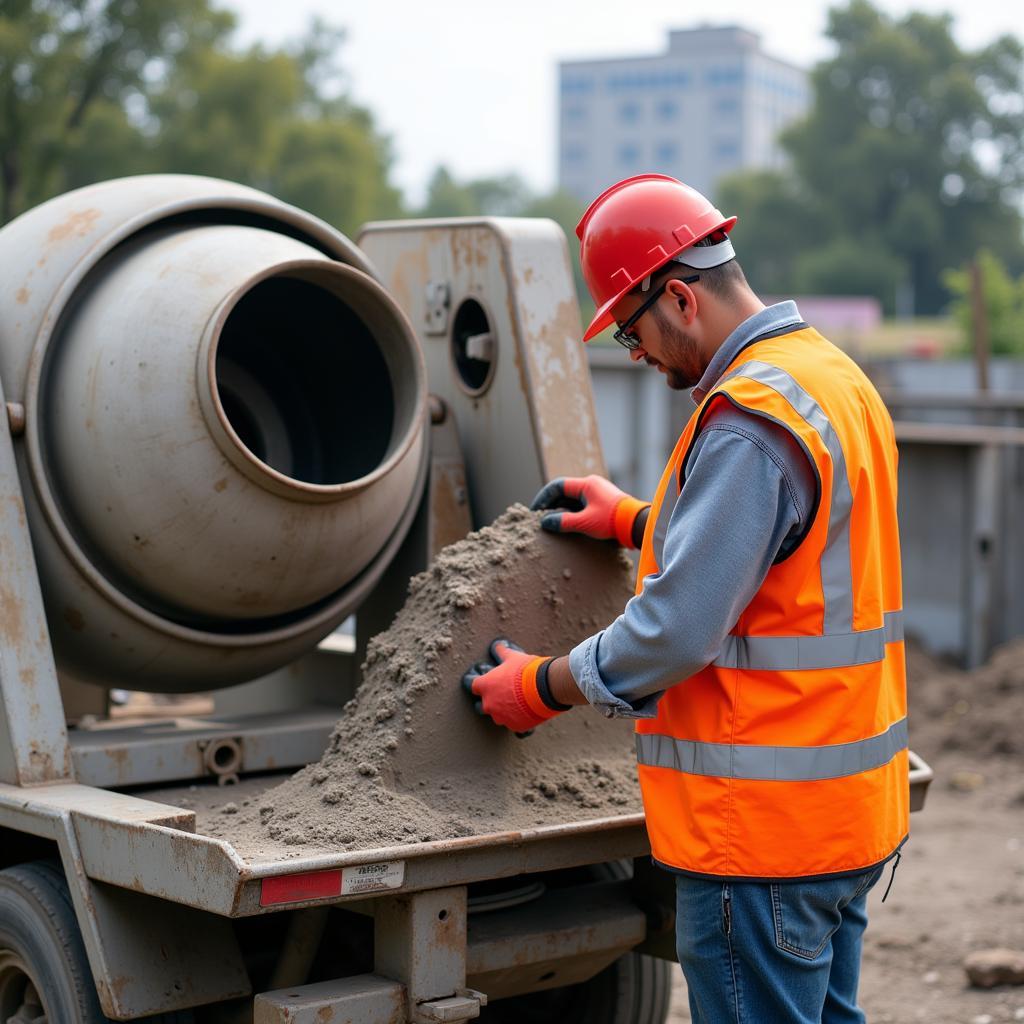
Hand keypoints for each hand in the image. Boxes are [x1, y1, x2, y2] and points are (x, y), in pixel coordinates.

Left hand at [462, 640, 566, 732]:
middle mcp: (489, 704)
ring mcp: (502, 717)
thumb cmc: (527, 670)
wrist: (546, 688)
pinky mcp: (515, 726)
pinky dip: (519, 719)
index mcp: (485, 686)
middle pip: (481, 705)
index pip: (472, 685)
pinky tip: (527, 712)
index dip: (478, 681)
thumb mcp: (513, 656)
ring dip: (504, 711)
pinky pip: (514, 724)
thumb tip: (498, 645)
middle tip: (501, 692)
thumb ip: (502, 652)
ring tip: (517, 703)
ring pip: (498, 716)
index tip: (483, 679)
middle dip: (489, 700)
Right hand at [531, 475, 649, 547]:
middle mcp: (592, 484)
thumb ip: (563, 522)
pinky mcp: (604, 502)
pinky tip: (569, 524)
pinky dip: (573, 512)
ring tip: (553, 523)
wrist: (637, 524)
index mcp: (586, 484)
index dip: (543, 497)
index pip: (558, 486)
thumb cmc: (612, 520)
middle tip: (541, 518)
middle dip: (551, 505)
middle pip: (565, 492)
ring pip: (574, 499)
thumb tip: (545, 522)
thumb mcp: (584, 522)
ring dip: (562, 510)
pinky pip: (583, 504)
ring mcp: (599, 493)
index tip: (536, 511)